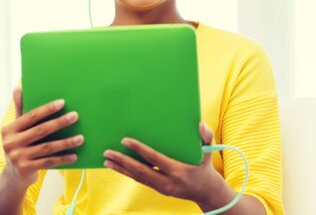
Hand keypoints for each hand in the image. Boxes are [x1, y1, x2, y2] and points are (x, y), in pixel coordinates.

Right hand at [0, 86, 83, 188]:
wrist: (12, 176)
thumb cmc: (19, 146)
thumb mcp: (16, 129)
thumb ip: (19, 110)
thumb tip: (18, 88)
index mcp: (9, 129)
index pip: (31, 116)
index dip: (47, 109)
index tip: (62, 102)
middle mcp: (11, 143)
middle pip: (40, 130)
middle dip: (60, 122)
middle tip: (75, 116)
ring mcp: (18, 157)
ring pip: (47, 147)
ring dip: (66, 142)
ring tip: (81, 138)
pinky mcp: (26, 169)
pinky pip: (48, 162)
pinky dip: (62, 159)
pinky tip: (74, 155)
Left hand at [102, 121, 219, 203]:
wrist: (206, 191)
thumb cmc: (205, 166)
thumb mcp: (209, 151)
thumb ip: (206, 136)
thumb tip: (200, 124)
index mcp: (177, 170)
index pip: (154, 159)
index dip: (139, 149)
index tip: (125, 140)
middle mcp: (167, 181)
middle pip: (140, 171)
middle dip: (123, 161)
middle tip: (108, 153)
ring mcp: (162, 187)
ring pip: (137, 177)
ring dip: (121, 169)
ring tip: (106, 160)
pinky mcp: (159, 189)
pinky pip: (140, 180)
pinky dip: (127, 174)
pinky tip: (117, 167)